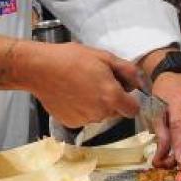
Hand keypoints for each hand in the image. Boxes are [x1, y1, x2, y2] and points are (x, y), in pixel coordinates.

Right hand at [21, 43, 140, 127]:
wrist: (40, 69)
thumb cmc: (72, 59)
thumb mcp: (104, 57)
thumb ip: (127, 70)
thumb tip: (140, 82)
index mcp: (111, 97)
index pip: (133, 110)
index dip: (130, 100)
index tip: (122, 90)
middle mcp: (100, 113)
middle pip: (116, 112)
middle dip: (112, 100)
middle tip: (98, 81)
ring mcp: (84, 120)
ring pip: (99, 115)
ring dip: (96, 104)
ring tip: (82, 86)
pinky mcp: (70, 123)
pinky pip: (84, 117)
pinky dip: (81, 109)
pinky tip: (71, 94)